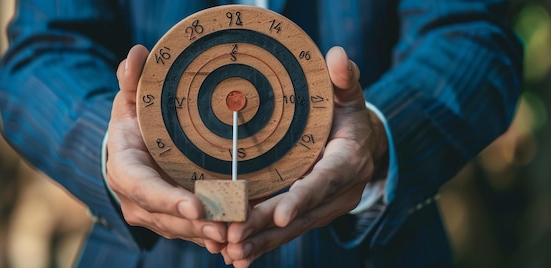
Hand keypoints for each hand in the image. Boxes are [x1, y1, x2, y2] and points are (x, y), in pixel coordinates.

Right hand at [106, 45, 227, 251]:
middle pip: (166, 217)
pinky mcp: (171, 222)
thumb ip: (133, 80)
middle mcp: (136, 200)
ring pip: (181, 230)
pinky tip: (237, 241)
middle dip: (196, 225)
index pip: (144, 188)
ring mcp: (153, 215)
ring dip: (207, 234)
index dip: (167, 200)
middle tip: (226, 226)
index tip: (195, 207)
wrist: (129, 152)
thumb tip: (138, 52)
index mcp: (125, 170)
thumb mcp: (130, 100)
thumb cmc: (133, 123)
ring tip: (236, 235)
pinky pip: (191, 233)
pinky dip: (211, 237)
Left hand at [222, 46, 388, 266]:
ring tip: (232, 253)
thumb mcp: (350, 94)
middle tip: (236, 236)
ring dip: (262, 241)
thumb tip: (339, 56)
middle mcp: (339, 191)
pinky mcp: (311, 214)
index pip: (325, 180)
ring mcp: (325, 207)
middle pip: (302, 212)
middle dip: (268, 226)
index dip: (303, 197)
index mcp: (348, 161)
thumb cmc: (349, 114)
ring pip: (292, 229)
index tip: (280, 213)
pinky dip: (264, 243)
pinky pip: (286, 231)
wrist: (363, 144)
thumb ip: (346, 79)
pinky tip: (237, 256)